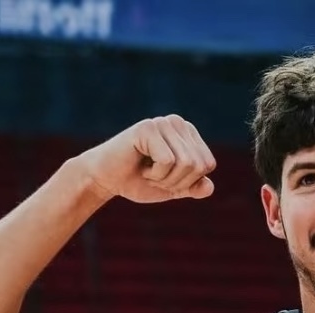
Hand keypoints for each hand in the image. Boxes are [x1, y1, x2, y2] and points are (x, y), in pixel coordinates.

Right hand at [74, 115, 215, 202]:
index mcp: (189, 134)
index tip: (166, 177)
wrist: (105, 180)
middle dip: (177, 181)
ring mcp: (163, 123)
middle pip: (198, 165)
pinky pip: (167, 161)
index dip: (189, 181)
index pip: (208, 164)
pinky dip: (155, 173)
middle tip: (154, 176)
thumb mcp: (173, 188)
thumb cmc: (139, 181)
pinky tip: (140, 165)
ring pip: (185, 163)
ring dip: (165, 178)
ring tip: (148, 171)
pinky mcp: (147, 128)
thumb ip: (194, 187)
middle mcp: (178, 123)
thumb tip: (209, 188)